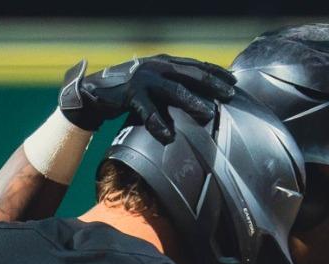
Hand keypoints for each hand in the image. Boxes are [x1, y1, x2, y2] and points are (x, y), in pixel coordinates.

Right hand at [59, 55, 236, 142]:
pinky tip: (168, 136)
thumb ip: (174, 88)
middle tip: (230, 95)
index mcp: (165, 63)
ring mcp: (143, 79)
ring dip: (192, 101)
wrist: (95, 94)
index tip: (234, 81)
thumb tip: (203, 101)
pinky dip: (158, 124)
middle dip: (212, 84)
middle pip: (190, 74)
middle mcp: (156, 66)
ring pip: (173, 90)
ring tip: (208, 113)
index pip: (195, 65)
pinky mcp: (129, 94)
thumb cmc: (130, 94)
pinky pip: (148, 111)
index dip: (215, 72)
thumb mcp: (155, 87)